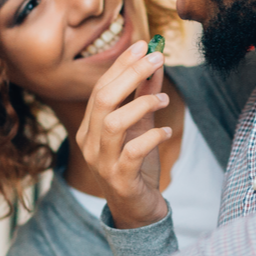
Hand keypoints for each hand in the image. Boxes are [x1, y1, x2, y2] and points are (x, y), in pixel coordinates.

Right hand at [76, 40, 170, 229]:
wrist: (137, 210)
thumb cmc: (136, 167)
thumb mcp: (141, 128)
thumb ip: (145, 98)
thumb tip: (155, 66)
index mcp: (90, 129)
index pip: (100, 89)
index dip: (120, 65)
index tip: (142, 45)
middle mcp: (89, 143)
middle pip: (103, 100)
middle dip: (130, 75)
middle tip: (156, 59)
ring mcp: (101, 162)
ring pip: (113, 123)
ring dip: (141, 105)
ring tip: (165, 100)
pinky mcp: (119, 179)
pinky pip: (132, 152)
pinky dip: (152, 138)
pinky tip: (165, 133)